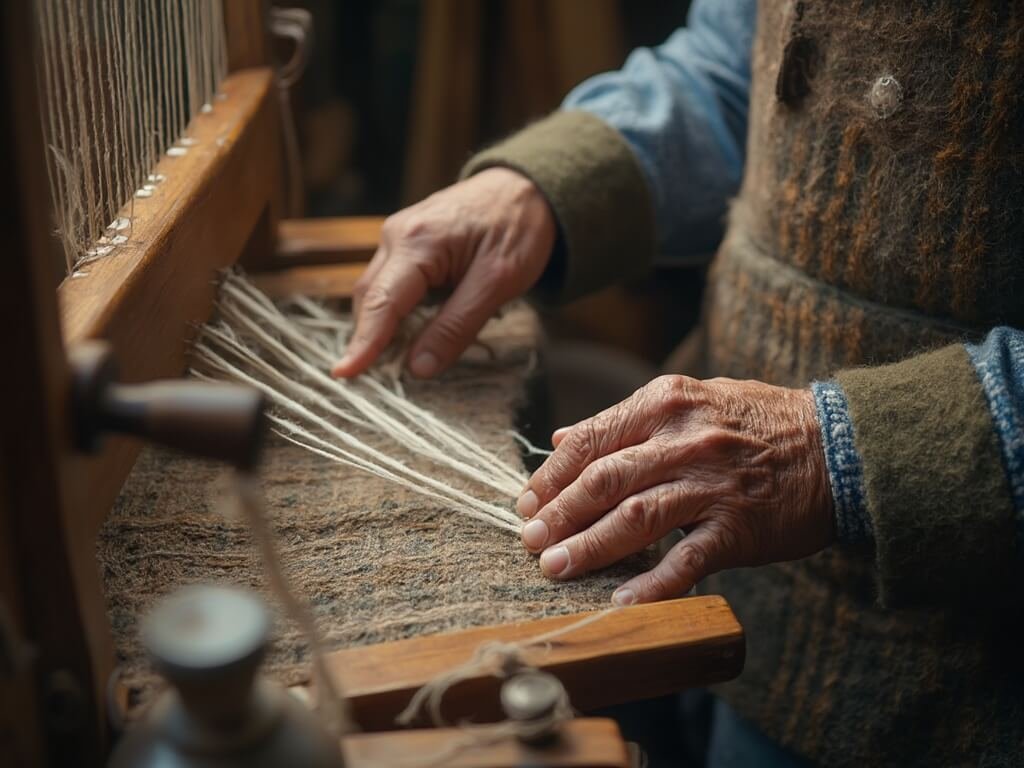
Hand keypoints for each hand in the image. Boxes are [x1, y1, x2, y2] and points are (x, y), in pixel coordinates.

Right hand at [331, 168, 555, 378]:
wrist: (529, 188)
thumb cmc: (518, 229)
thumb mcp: (497, 283)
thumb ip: (456, 326)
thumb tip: (418, 367)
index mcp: (417, 242)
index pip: (381, 303)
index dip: (363, 343)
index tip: (344, 375)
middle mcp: (396, 235)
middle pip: (370, 299)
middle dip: (368, 340)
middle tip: (373, 382)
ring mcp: (398, 236)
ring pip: (377, 293)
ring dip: (381, 328)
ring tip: (391, 363)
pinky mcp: (406, 243)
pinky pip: (391, 284)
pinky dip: (395, 312)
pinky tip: (409, 333)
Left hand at [516, 375, 834, 604]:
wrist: (839, 446)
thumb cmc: (757, 423)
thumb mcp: (690, 399)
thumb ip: (626, 420)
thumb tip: (562, 438)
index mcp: (665, 404)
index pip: (590, 440)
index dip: (551, 475)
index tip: (526, 502)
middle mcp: (683, 440)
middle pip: (603, 481)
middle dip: (558, 515)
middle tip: (530, 542)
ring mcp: (710, 484)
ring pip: (634, 518)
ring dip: (589, 547)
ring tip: (556, 569)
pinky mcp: (738, 527)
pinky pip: (687, 560)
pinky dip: (652, 584)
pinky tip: (621, 602)